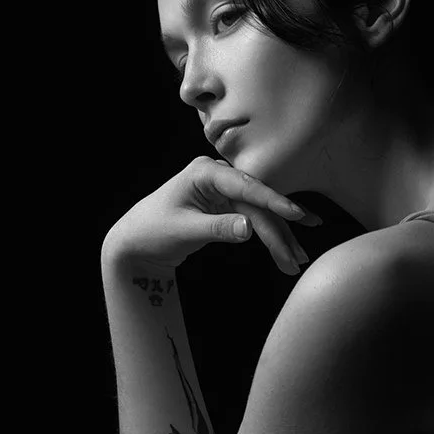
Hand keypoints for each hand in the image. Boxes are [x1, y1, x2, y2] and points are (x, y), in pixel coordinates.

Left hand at [103, 155, 322, 274]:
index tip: (296, 214)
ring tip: (297, 260)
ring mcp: (224, 190)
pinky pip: (255, 220)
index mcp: (204, 172)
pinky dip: (270, 237)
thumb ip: (217, 228)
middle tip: (297, 257)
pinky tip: (288, 248)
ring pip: (261, 214)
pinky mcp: (227, 205)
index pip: (245, 187)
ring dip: (280, 238)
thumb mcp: (183, 231)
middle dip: (280, 231)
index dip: (273, 202)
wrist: (136, 242)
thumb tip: (249, 228)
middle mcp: (217, 176)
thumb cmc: (152, 231)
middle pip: (257, 204)